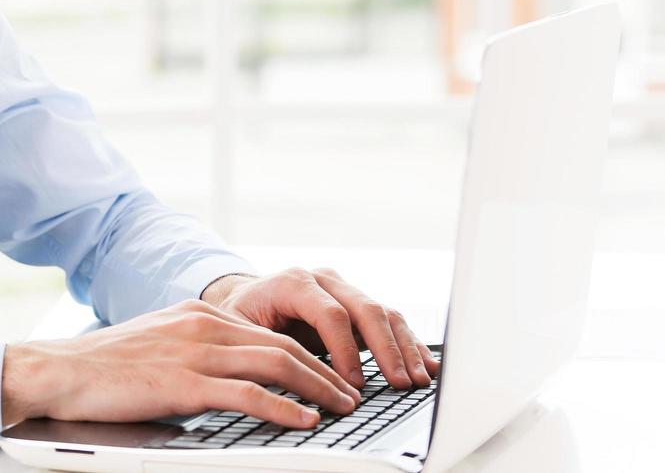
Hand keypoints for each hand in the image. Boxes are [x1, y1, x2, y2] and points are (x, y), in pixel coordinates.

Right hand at [0, 299, 361, 428]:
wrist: (56, 370)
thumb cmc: (102, 368)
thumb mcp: (159, 347)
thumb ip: (196, 352)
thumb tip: (234, 376)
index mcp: (197, 313)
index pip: (268, 331)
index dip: (309, 353)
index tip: (333, 375)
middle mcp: (201, 323)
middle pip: (283, 343)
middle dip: (326, 370)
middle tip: (352, 394)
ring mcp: (193, 350)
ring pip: (275, 363)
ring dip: (317, 387)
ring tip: (342, 408)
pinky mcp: (183, 381)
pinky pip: (247, 392)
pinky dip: (283, 407)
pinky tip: (304, 421)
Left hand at [200, 268, 439, 390]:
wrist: (244, 297)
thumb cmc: (240, 316)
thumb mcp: (239, 329)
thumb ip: (263, 347)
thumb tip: (287, 379)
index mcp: (293, 282)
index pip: (330, 313)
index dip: (346, 350)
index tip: (355, 384)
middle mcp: (323, 280)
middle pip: (365, 309)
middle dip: (386, 349)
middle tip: (400, 383)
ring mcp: (343, 289)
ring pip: (382, 313)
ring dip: (404, 347)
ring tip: (418, 379)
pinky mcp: (356, 304)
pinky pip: (387, 320)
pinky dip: (408, 342)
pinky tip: (425, 363)